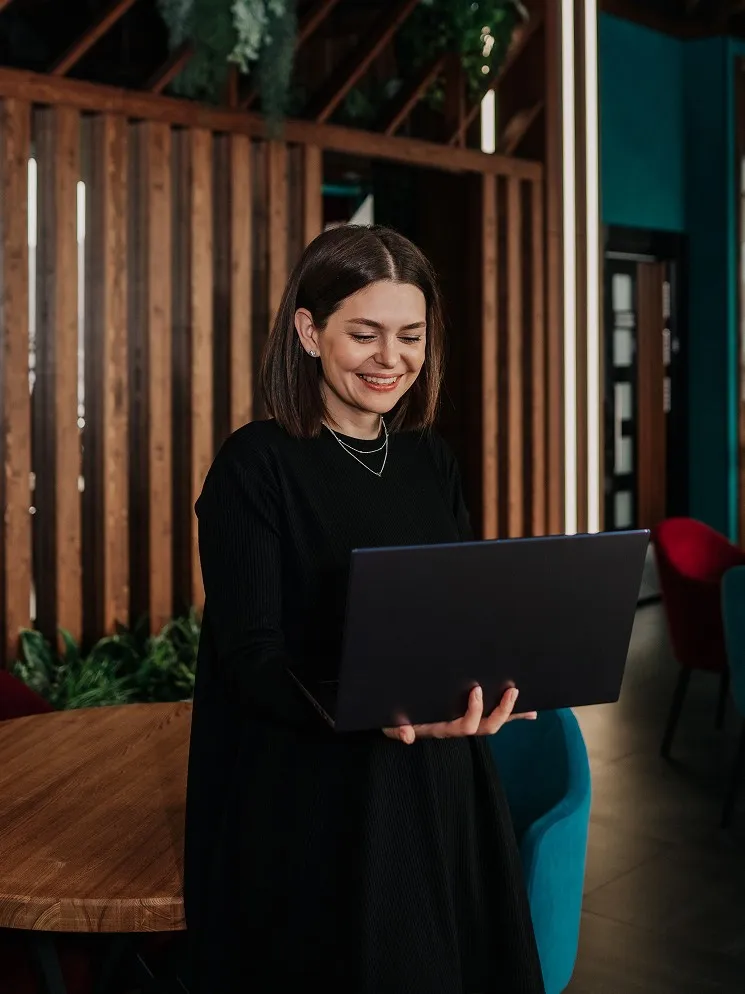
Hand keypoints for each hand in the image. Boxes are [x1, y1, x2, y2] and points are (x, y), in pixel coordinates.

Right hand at [382, 686, 537, 744]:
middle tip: (511, 690)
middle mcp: (456, 727)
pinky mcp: (470, 716)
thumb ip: (396, 729)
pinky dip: (514, 716)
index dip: (475, 712)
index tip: (478, 691)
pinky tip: (532, 712)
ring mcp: (464, 722)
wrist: (394, 720)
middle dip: (501, 711)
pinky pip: (494, 717)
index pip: (464, 725)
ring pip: (493, 723)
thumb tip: (407, 735)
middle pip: (485, 727)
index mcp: (442, 727)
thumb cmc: (393, 719)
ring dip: (511, 713)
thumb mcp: (390, 723)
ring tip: (522, 695)